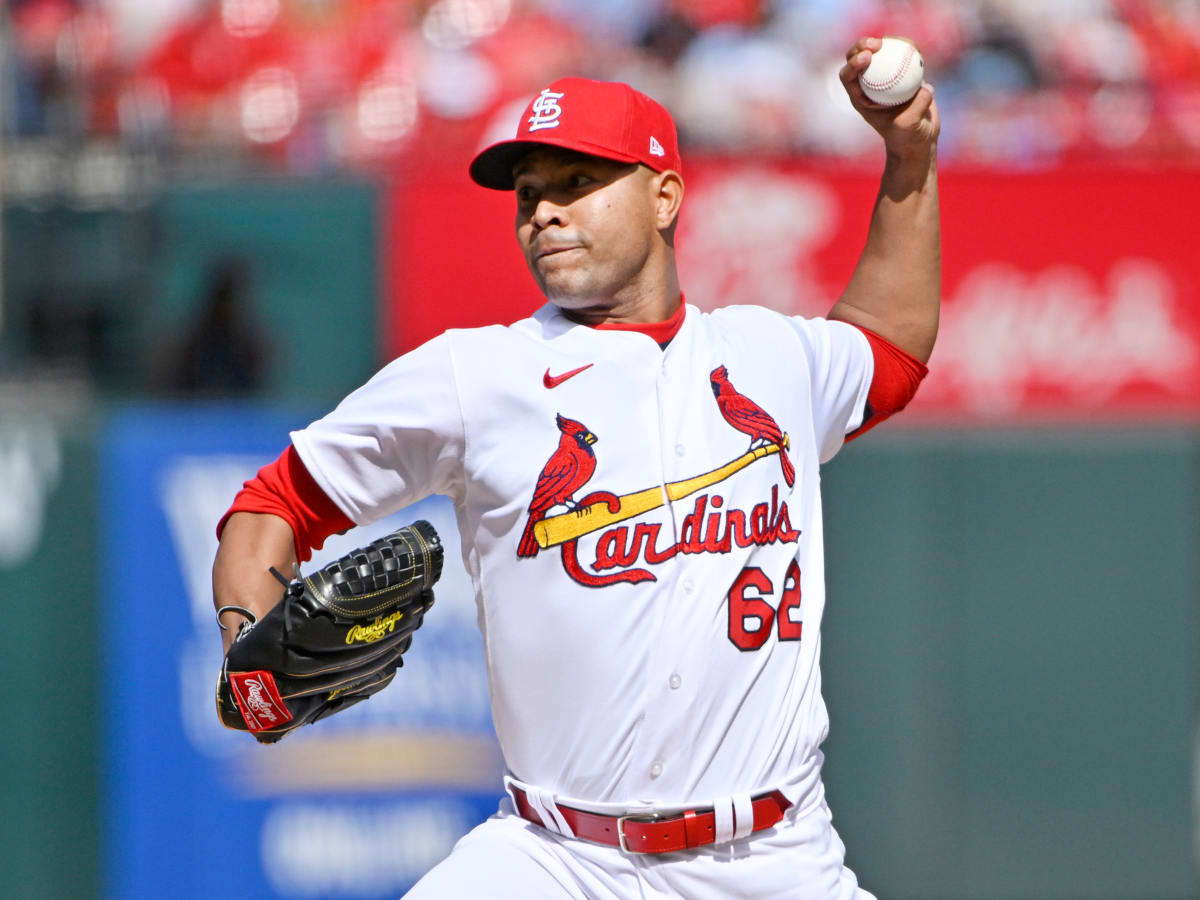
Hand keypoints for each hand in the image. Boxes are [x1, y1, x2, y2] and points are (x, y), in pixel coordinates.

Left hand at [840, 37, 939, 160]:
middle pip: (857, 59)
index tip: (867, 57)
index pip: (848, 76)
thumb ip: (917, 105)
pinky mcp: (902, 75)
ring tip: (899, 40)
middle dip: (862, 46)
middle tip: (878, 44)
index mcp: (860, 98)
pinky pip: (900, 56)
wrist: (919, 139)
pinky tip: (914, 46)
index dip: (852, 63)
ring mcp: (885, 78)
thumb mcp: (910, 125)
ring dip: (886, 42)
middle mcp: (869, 85)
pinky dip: (906, 48)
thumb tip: (925, 86)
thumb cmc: (908, 137)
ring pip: (879, 54)